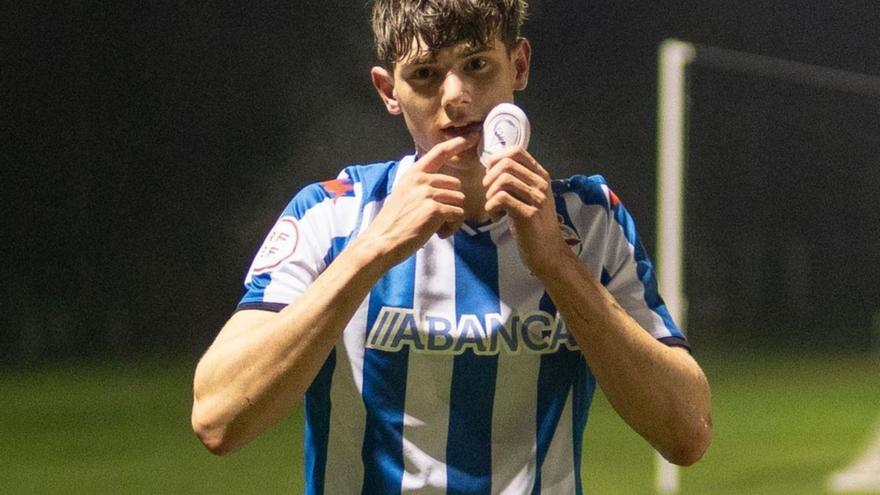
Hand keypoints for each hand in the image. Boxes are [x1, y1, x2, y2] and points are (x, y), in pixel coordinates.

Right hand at [363, 133, 477, 266]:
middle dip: (451, 203)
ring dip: (452, 217)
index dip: (457, 143)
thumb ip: (422, 185)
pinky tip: (437, 233)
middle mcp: (421, 179)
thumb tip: (446, 187)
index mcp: (414, 173)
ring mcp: (428, 193)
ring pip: (459, 202)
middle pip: (456, 186)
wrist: (382, 241)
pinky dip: (452, 227)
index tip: (472, 136)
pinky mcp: (434, 209)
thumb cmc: (394, 222)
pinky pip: (458, 215)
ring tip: (435, 227)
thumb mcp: (404, 194)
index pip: (439, 152)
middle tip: (436, 218)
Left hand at [482, 146, 569, 274]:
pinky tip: (496, 217)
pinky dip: (491, 207)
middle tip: (489, 193)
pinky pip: (501, 199)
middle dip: (489, 177)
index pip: (516, 151)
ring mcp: (537, 199)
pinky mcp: (529, 214)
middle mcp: (541, 184)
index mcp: (540, 176)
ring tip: (494, 207)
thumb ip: (518, 181)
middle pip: (507, 164)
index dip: (496, 158)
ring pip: (503, 180)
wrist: (548, 252)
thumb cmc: (534, 225)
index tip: (490, 174)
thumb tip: (493, 165)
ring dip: (490, 194)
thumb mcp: (529, 197)